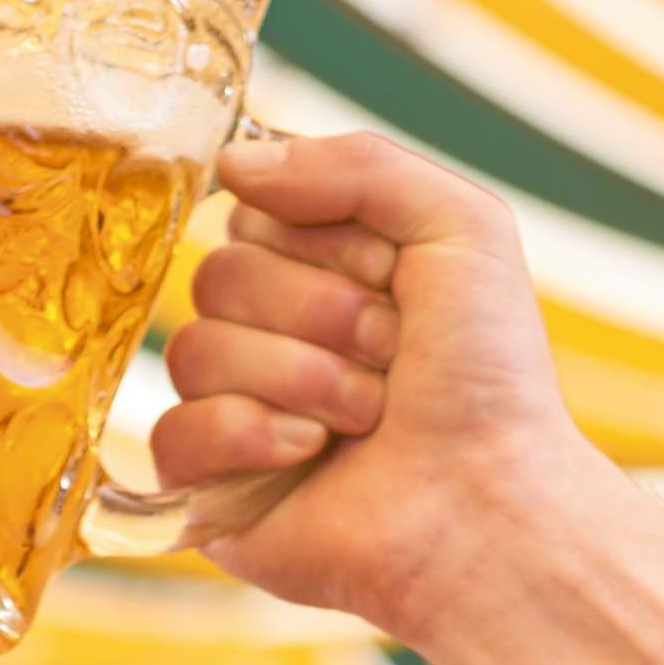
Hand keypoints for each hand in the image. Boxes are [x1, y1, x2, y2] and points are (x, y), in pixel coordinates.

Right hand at [135, 130, 608, 642]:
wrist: (490, 503)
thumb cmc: (489, 377)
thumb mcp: (458, 226)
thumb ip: (358, 164)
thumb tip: (231, 161)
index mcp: (318, 272)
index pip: (254, 214)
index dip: (325, 245)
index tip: (394, 282)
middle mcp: (270, 336)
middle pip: (217, 277)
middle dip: (319, 316)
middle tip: (390, 357)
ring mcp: (235, 411)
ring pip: (192, 351)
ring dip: (301, 378)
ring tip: (367, 418)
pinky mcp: (210, 489)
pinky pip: (173, 434)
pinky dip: (249, 436)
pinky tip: (309, 455)